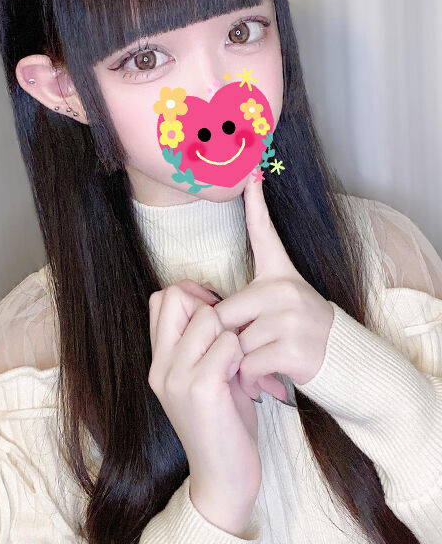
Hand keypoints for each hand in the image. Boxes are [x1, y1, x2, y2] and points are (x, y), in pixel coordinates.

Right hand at [147, 279, 261, 526]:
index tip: (213, 313)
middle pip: (176, 296)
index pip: (160, 298)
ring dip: (229, 334)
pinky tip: (241, 377)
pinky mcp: (201, 389)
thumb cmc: (222, 421)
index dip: (190, 294)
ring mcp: (177, 377)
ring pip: (208, 317)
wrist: (223, 477)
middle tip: (225, 337)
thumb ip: (200, 344)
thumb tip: (213, 303)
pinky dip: (239, 354)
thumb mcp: (203, 377)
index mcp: (159, 360)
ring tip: (234, 363)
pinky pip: (227, 343)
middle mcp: (161, 365)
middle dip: (208, 307)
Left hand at [212, 177, 334, 400]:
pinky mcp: (293, 348)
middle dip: (224, 341)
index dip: (255, 203)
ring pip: (235, 344)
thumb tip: (210, 315)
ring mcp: (290, 319)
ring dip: (238, 365)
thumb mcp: (285, 305)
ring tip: (257, 369)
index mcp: (280, 276)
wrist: (346, 363)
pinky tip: (265, 382)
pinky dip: (249, 380)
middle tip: (239, 354)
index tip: (251, 173)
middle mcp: (285, 291)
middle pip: (223, 314)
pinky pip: (248, 365)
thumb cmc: (305, 333)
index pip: (264, 234)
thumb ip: (252, 303)